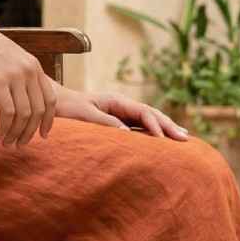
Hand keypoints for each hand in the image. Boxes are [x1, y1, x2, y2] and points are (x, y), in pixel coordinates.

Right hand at [0, 17, 189, 146]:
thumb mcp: (8, 65)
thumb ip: (20, 81)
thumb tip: (21, 104)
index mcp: (35, 69)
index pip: (49, 102)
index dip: (46, 122)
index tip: (39, 136)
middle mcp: (31, 71)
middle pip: (39, 112)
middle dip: (30, 133)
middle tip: (19, 146)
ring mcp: (17, 75)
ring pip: (25, 115)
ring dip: (17, 134)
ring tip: (8, 144)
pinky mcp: (1, 80)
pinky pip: (9, 112)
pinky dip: (6, 128)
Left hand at [60, 89, 189, 140]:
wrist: (53, 105)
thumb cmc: (66, 109)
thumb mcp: (85, 116)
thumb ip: (105, 122)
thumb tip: (128, 132)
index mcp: (116, 100)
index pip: (142, 111)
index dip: (155, 125)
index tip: (163, 139)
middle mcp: (122, 105)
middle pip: (151, 114)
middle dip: (168, 125)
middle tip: (185, 137)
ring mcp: (121, 113)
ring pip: (148, 120)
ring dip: (165, 128)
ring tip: (182, 136)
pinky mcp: (117, 122)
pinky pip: (139, 127)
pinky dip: (153, 132)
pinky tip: (163, 140)